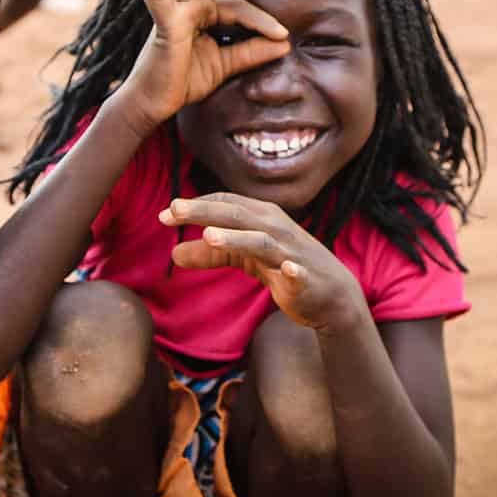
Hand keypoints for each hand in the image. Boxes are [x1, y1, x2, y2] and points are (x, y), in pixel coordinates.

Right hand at [112, 0, 290, 133]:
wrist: (156, 104)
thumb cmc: (184, 80)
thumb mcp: (226, 64)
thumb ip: (252, 52)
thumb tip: (287, 44)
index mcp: (206, 10)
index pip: (241, 6)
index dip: (263, 19)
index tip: (283, 35)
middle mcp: (191, 2)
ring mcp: (176, 9)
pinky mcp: (163, 24)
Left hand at [162, 193, 369, 333]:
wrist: (331, 294)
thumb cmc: (283, 267)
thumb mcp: (244, 258)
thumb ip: (211, 253)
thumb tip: (173, 253)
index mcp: (261, 217)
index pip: (226, 202)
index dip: (196, 206)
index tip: (165, 214)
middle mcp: (275, 228)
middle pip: (237, 215)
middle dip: (205, 211)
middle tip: (173, 209)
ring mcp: (290, 253)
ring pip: (260, 241)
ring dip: (236, 238)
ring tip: (209, 236)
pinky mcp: (303, 278)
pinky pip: (296, 272)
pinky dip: (291, 270)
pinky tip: (285, 271)